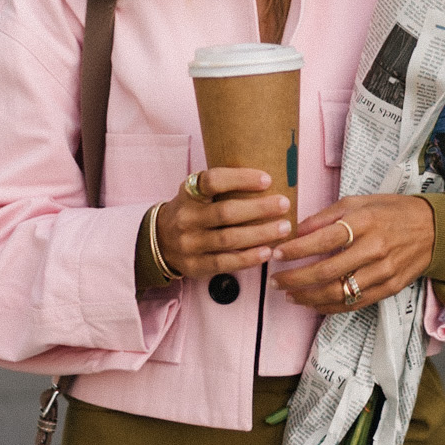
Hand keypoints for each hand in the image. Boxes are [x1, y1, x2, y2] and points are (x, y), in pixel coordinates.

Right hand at [153, 168, 292, 279]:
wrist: (160, 241)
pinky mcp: (195, 266)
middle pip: (226, 212)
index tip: (267, 179)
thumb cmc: (191, 211)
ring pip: (228, 239)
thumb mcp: (196, 193)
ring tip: (284, 228)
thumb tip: (267, 180)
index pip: (213, 181)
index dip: (241, 179)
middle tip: (283, 204)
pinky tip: (267, 251)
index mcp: (188, 194)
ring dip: (260, 234)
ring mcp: (189, 244)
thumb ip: (222, 187)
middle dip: (259, 208)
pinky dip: (248, 258)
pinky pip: (225, 263)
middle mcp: (187, 218)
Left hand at [271, 195, 434, 312]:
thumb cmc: (391, 211)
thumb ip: (327, 215)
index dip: (297, 249)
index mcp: (365, 221)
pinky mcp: (390, 288)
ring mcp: (383, 271)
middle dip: (296, 278)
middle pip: (327, 270)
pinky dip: (330, 307)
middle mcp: (374, 247)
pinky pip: (355, 303)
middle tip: (276, 280)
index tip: (277, 254)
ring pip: (339, 291)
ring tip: (290, 294)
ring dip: (309, 297)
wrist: (433, 229)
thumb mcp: (360, 201)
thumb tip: (297, 231)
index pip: (324, 239)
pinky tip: (313, 303)